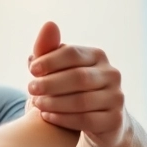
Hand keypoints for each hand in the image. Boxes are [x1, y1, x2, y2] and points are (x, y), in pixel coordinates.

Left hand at [24, 27, 125, 146]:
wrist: (98, 121)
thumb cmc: (70, 90)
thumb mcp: (58, 70)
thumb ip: (49, 51)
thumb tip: (49, 24)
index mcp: (97, 56)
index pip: (72, 53)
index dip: (50, 60)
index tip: (31, 70)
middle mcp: (111, 74)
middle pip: (78, 77)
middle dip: (50, 83)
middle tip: (30, 89)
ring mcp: (116, 97)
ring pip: (82, 101)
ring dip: (54, 102)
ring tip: (36, 104)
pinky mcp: (114, 120)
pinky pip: (86, 120)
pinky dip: (63, 118)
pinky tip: (47, 116)